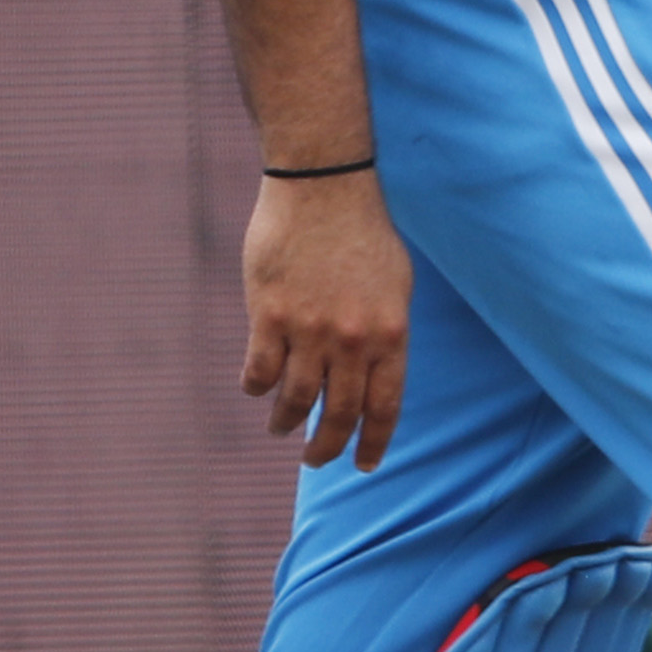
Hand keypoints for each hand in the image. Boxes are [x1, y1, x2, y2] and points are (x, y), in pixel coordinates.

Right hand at [239, 168, 412, 470]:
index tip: (363, 464)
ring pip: (295, 399)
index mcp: (391, 335)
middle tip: (315, 459)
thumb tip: (374, 376)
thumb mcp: (395, 286)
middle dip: (326, 446)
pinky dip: (256, 388)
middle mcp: (353, 341)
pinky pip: (260, 371)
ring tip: (280, 427)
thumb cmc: (363, 232)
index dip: (373, 443)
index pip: (384, 407)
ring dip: (285, 421)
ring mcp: (310, 331)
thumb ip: (385, 334)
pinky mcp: (269, 316)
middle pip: (339, 414)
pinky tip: (256, 390)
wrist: (323, 187)